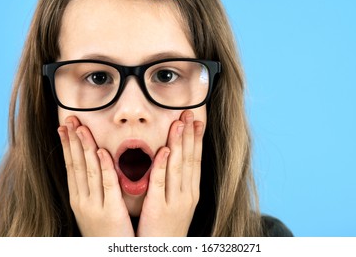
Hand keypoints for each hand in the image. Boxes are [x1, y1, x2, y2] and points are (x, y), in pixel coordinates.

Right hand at [58, 116, 133, 236]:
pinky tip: (101, 152)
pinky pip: (107, 185)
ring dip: (84, 147)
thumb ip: (94, 187)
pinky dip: (104, 167)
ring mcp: (94, 205)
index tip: (65, 126)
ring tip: (80, 128)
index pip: (71, 166)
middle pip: (76, 164)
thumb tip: (95, 164)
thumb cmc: (105, 231)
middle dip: (72, 140)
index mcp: (78, 198)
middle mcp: (82, 199)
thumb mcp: (94, 207)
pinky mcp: (110, 211)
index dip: (68, 145)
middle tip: (69, 119)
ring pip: (89, 171)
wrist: (109, 255)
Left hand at [136, 110, 203, 235]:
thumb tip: (172, 160)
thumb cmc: (167, 227)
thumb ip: (176, 183)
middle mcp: (187, 194)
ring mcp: (175, 201)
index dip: (196, 139)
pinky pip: (161, 183)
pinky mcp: (159, 208)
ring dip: (179, 143)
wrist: (164, 252)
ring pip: (178, 167)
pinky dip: (163, 165)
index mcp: (191, 192)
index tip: (197, 120)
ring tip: (179, 123)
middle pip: (189, 159)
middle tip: (190, 113)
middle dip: (190, 134)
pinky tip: (165, 150)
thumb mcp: (178, 203)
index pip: (195, 160)